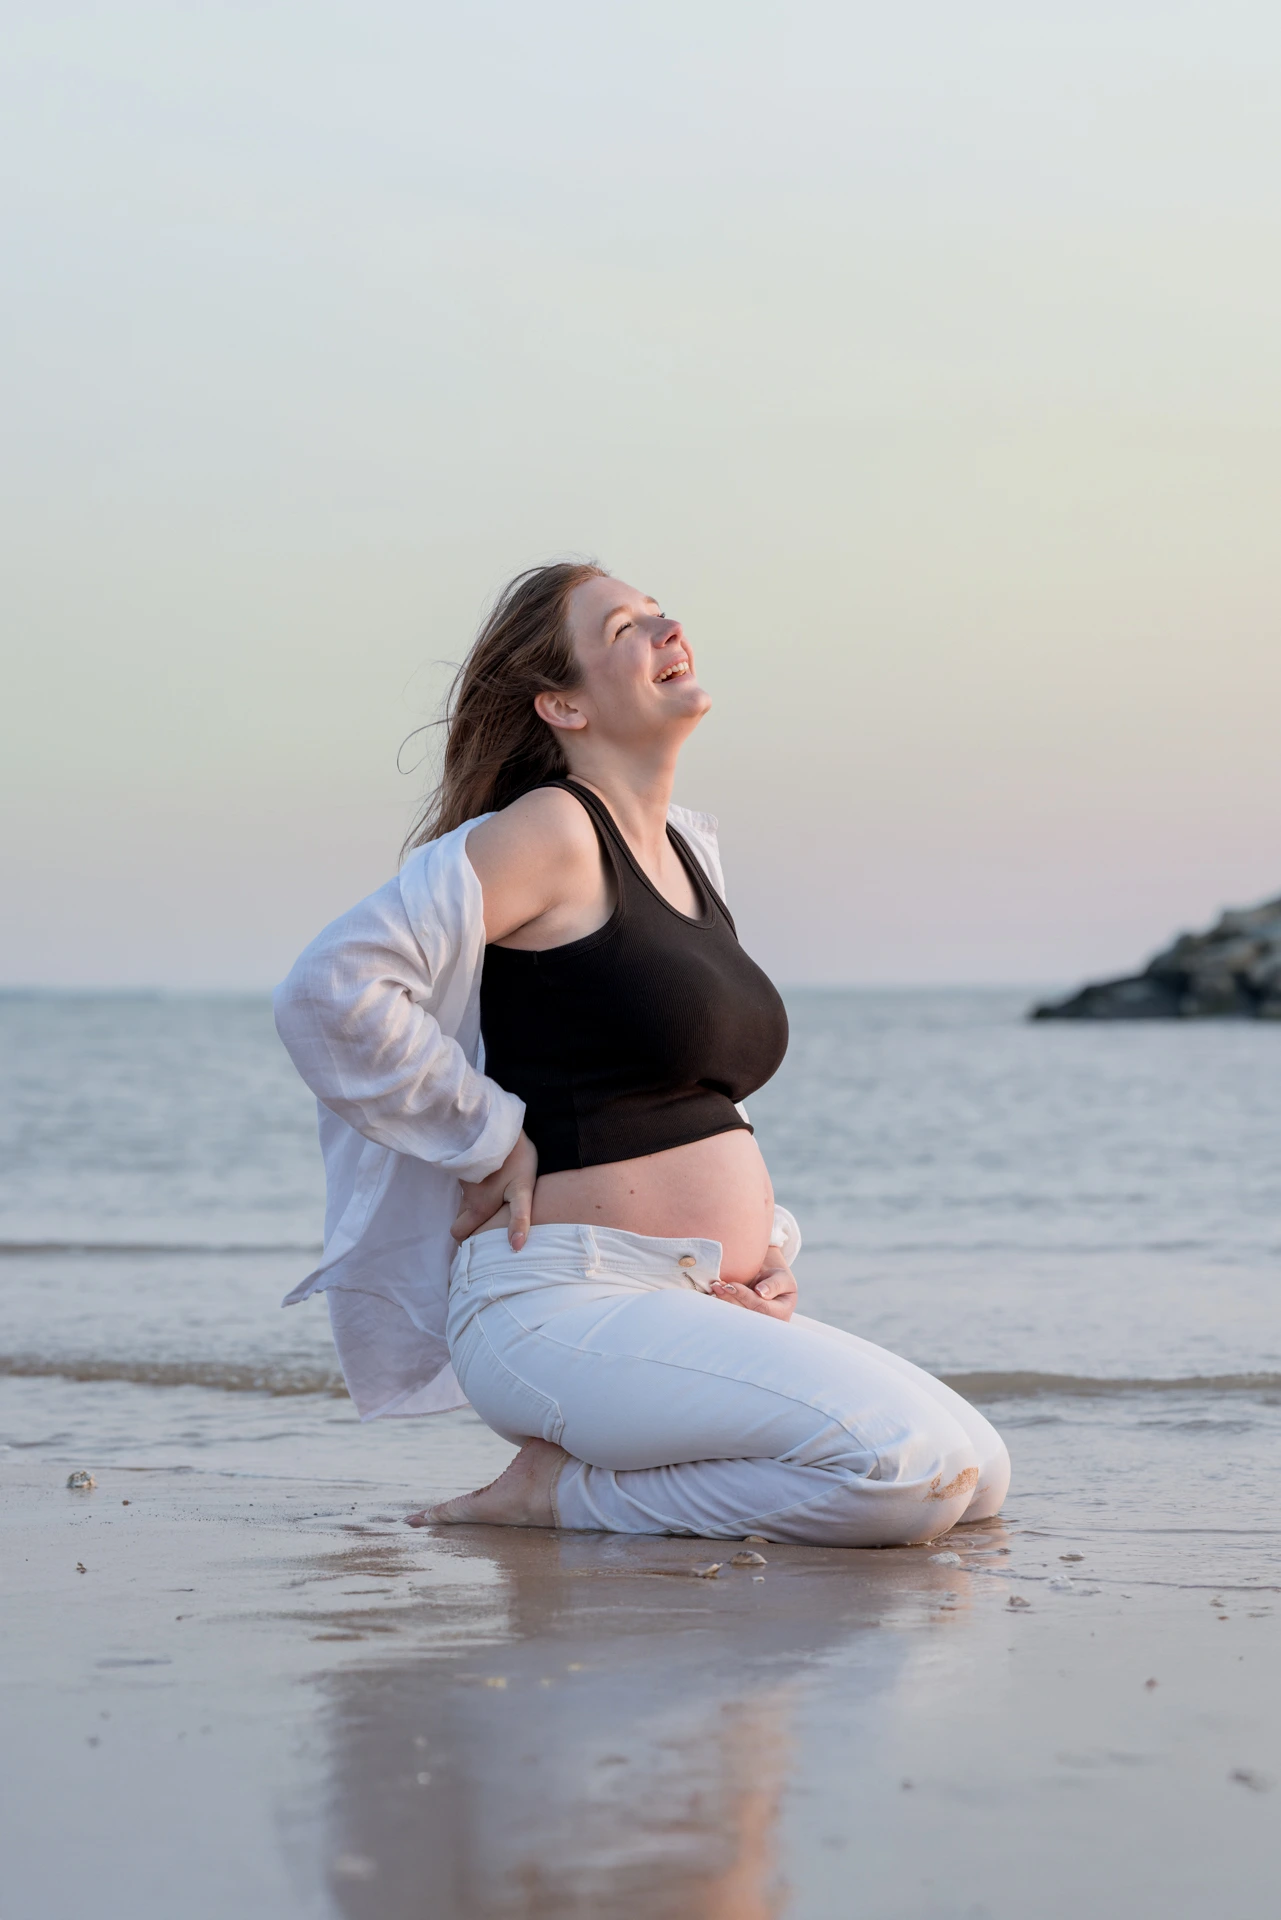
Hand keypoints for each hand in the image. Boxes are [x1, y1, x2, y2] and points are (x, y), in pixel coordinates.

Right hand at [450, 1131, 538, 1250]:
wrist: (499, 1125)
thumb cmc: (514, 1159)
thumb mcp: (522, 1190)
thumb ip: (519, 1219)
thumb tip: (516, 1247)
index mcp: (478, 1207)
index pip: (459, 1233)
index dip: (466, 1242)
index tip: (480, 1243)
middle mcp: (467, 1197)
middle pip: (460, 1221)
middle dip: (470, 1227)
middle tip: (490, 1225)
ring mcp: (464, 1181)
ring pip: (464, 1202)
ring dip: (475, 1205)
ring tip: (497, 1198)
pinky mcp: (466, 1167)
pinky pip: (468, 1184)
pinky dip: (476, 1187)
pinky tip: (493, 1178)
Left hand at [709, 1250, 796, 1321]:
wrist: (767, 1284)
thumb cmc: (776, 1280)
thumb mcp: (782, 1277)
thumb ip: (775, 1284)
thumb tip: (761, 1292)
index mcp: (781, 1314)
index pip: (761, 1307)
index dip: (745, 1296)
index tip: (731, 1285)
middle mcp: (768, 1324)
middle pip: (746, 1315)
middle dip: (730, 1300)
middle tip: (717, 1285)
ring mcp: (754, 1326)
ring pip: (736, 1318)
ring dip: (723, 1303)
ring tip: (715, 1288)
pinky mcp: (742, 1324)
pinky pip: (731, 1317)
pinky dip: (721, 1306)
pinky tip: (715, 1295)